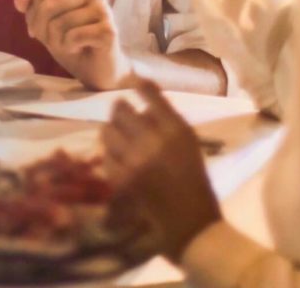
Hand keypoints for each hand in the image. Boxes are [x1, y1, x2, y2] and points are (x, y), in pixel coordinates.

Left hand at [13, 0, 131, 89]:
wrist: (99, 69)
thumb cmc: (74, 43)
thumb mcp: (47, 24)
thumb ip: (33, 8)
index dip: (33, 17)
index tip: (41, 31)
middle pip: (48, 6)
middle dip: (43, 30)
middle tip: (55, 42)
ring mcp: (104, 9)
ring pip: (59, 23)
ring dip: (57, 42)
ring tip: (70, 46)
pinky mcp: (108, 30)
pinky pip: (72, 37)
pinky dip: (69, 48)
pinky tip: (80, 49)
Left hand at [102, 78, 220, 260]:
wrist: (190, 220)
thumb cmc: (193, 177)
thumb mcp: (188, 141)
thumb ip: (167, 121)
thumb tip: (142, 106)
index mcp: (176, 128)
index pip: (151, 94)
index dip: (139, 84)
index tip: (132, 80)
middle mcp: (153, 140)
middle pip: (122, 110)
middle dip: (119, 107)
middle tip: (119, 108)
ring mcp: (134, 162)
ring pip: (108, 132)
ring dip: (110, 128)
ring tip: (114, 130)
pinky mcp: (121, 181)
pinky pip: (105, 158)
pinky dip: (108, 154)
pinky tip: (115, 155)